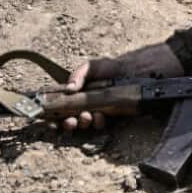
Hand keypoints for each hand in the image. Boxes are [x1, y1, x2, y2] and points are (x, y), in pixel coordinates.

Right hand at [57, 43, 184, 132]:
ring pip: (85, 125)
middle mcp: (86, 104)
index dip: (54, 116)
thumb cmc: (115, 67)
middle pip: (70, 119)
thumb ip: (79, 73)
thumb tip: (69, 89)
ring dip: (82, 124)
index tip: (51, 121)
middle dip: (67, 123)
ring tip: (85, 117)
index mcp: (78, 94)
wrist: (140, 73)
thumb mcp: (94, 66)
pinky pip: (102, 126)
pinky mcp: (112, 117)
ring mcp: (99, 112)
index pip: (61, 107)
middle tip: (70, 121)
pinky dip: (98, 124)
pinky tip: (101, 116)